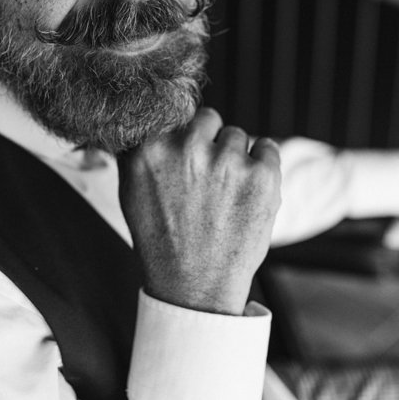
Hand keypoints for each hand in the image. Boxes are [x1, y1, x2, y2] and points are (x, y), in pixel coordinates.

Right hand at [118, 108, 281, 314]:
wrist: (195, 286)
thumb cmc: (162, 240)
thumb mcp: (130, 191)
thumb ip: (137, 149)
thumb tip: (145, 115)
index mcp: (150, 149)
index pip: (174, 112)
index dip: (182, 133)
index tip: (186, 153)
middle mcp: (188, 149)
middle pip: (208, 119)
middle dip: (209, 142)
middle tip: (207, 180)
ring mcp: (227, 161)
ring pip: (237, 136)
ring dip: (235, 158)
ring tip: (224, 196)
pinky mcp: (262, 175)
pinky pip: (268, 148)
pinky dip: (263, 165)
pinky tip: (249, 193)